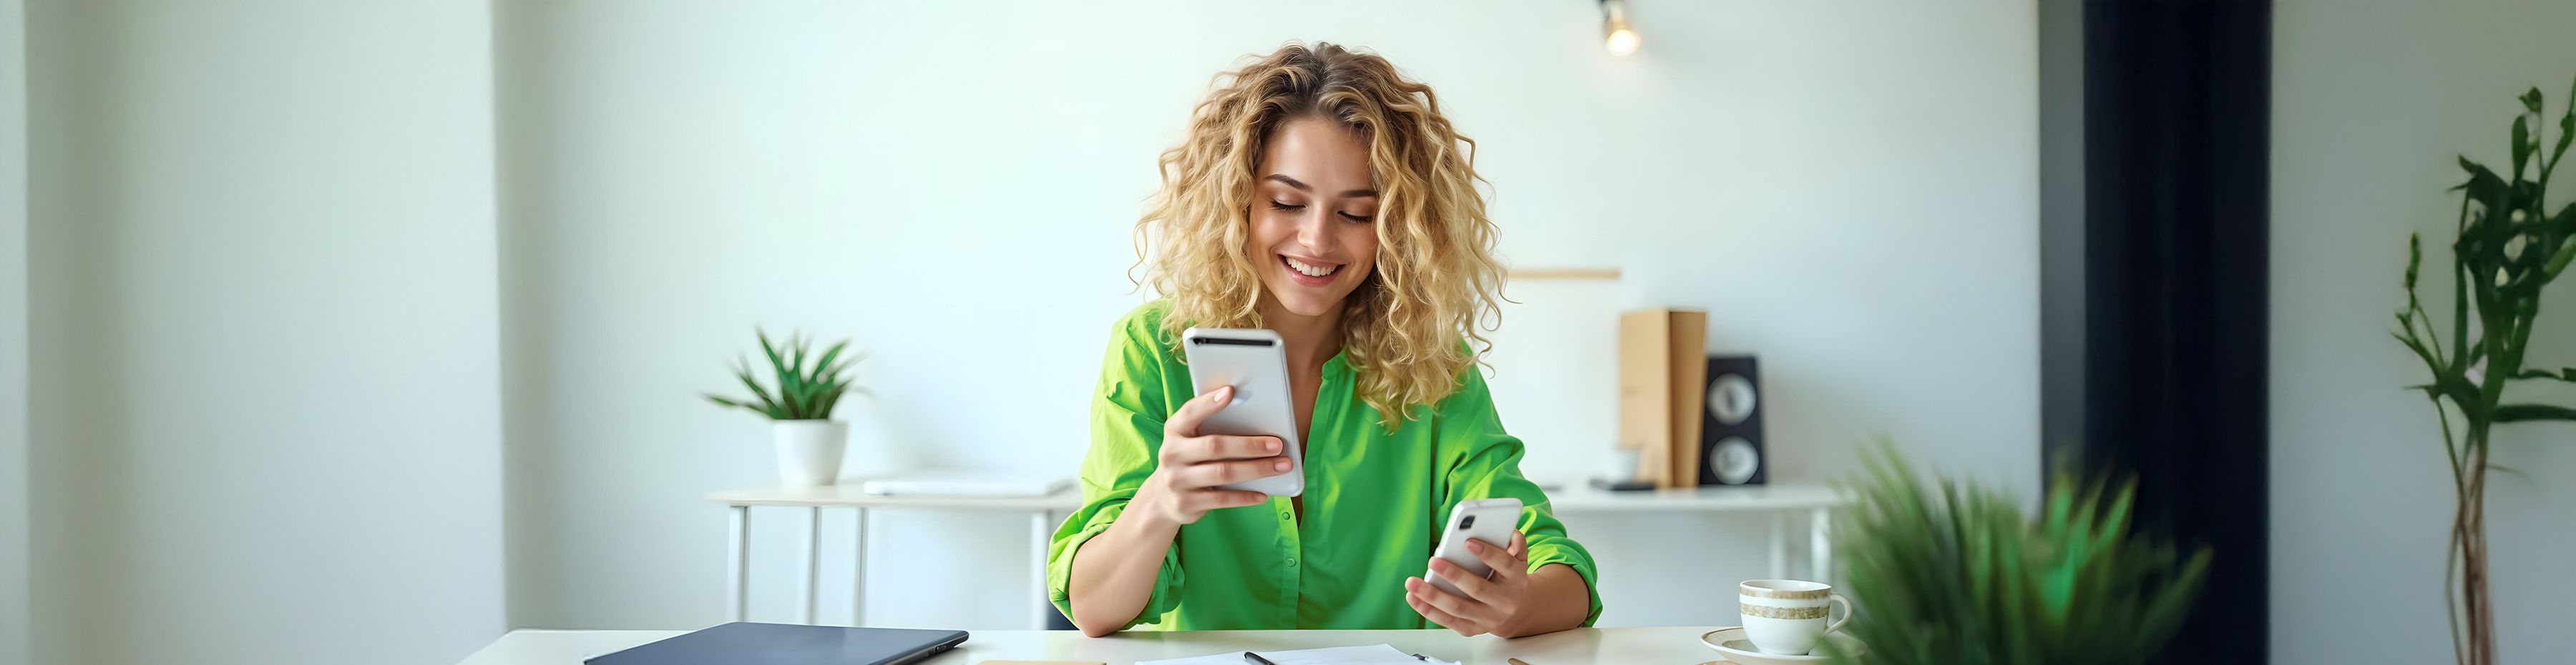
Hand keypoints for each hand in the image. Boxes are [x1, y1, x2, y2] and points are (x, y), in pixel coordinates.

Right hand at [1132, 385, 1292, 526]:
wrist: (1162, 498)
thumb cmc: (1188, 459)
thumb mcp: (1190, 439)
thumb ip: (1209, 425)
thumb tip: (1253, 412)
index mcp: (1174, 430)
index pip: (1190, 412)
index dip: (1209, 403)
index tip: (1231, 391)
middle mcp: (1172, 454)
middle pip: (1215, 446)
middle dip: (1250, 444)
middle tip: (1278, 444)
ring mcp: (1177, 480)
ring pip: (1223, 473)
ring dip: (1257, 469)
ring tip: (1281, 466)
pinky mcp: (1186, 503)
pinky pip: (1222, 499)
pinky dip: (1245, 496)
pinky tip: (1264, 493)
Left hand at [1405, 530, 1531, 636]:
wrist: (1515, 611)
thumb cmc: (1507, 578)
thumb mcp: (1517, 558)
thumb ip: (1515, 542)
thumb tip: (1509, 536)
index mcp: (1516, 579)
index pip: (1505, 565)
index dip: (1487, 554)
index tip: (1468, 542)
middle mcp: (1504, 601)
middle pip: (1478, 589)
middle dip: (1453, 575)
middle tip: (1433, 561)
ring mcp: (1488, 618)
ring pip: (1458, 608)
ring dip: (1433, 596)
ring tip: (1413, 583)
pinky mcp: (1472, 629)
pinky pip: (1448, 621)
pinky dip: (1428, 610)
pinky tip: (1413, 598)